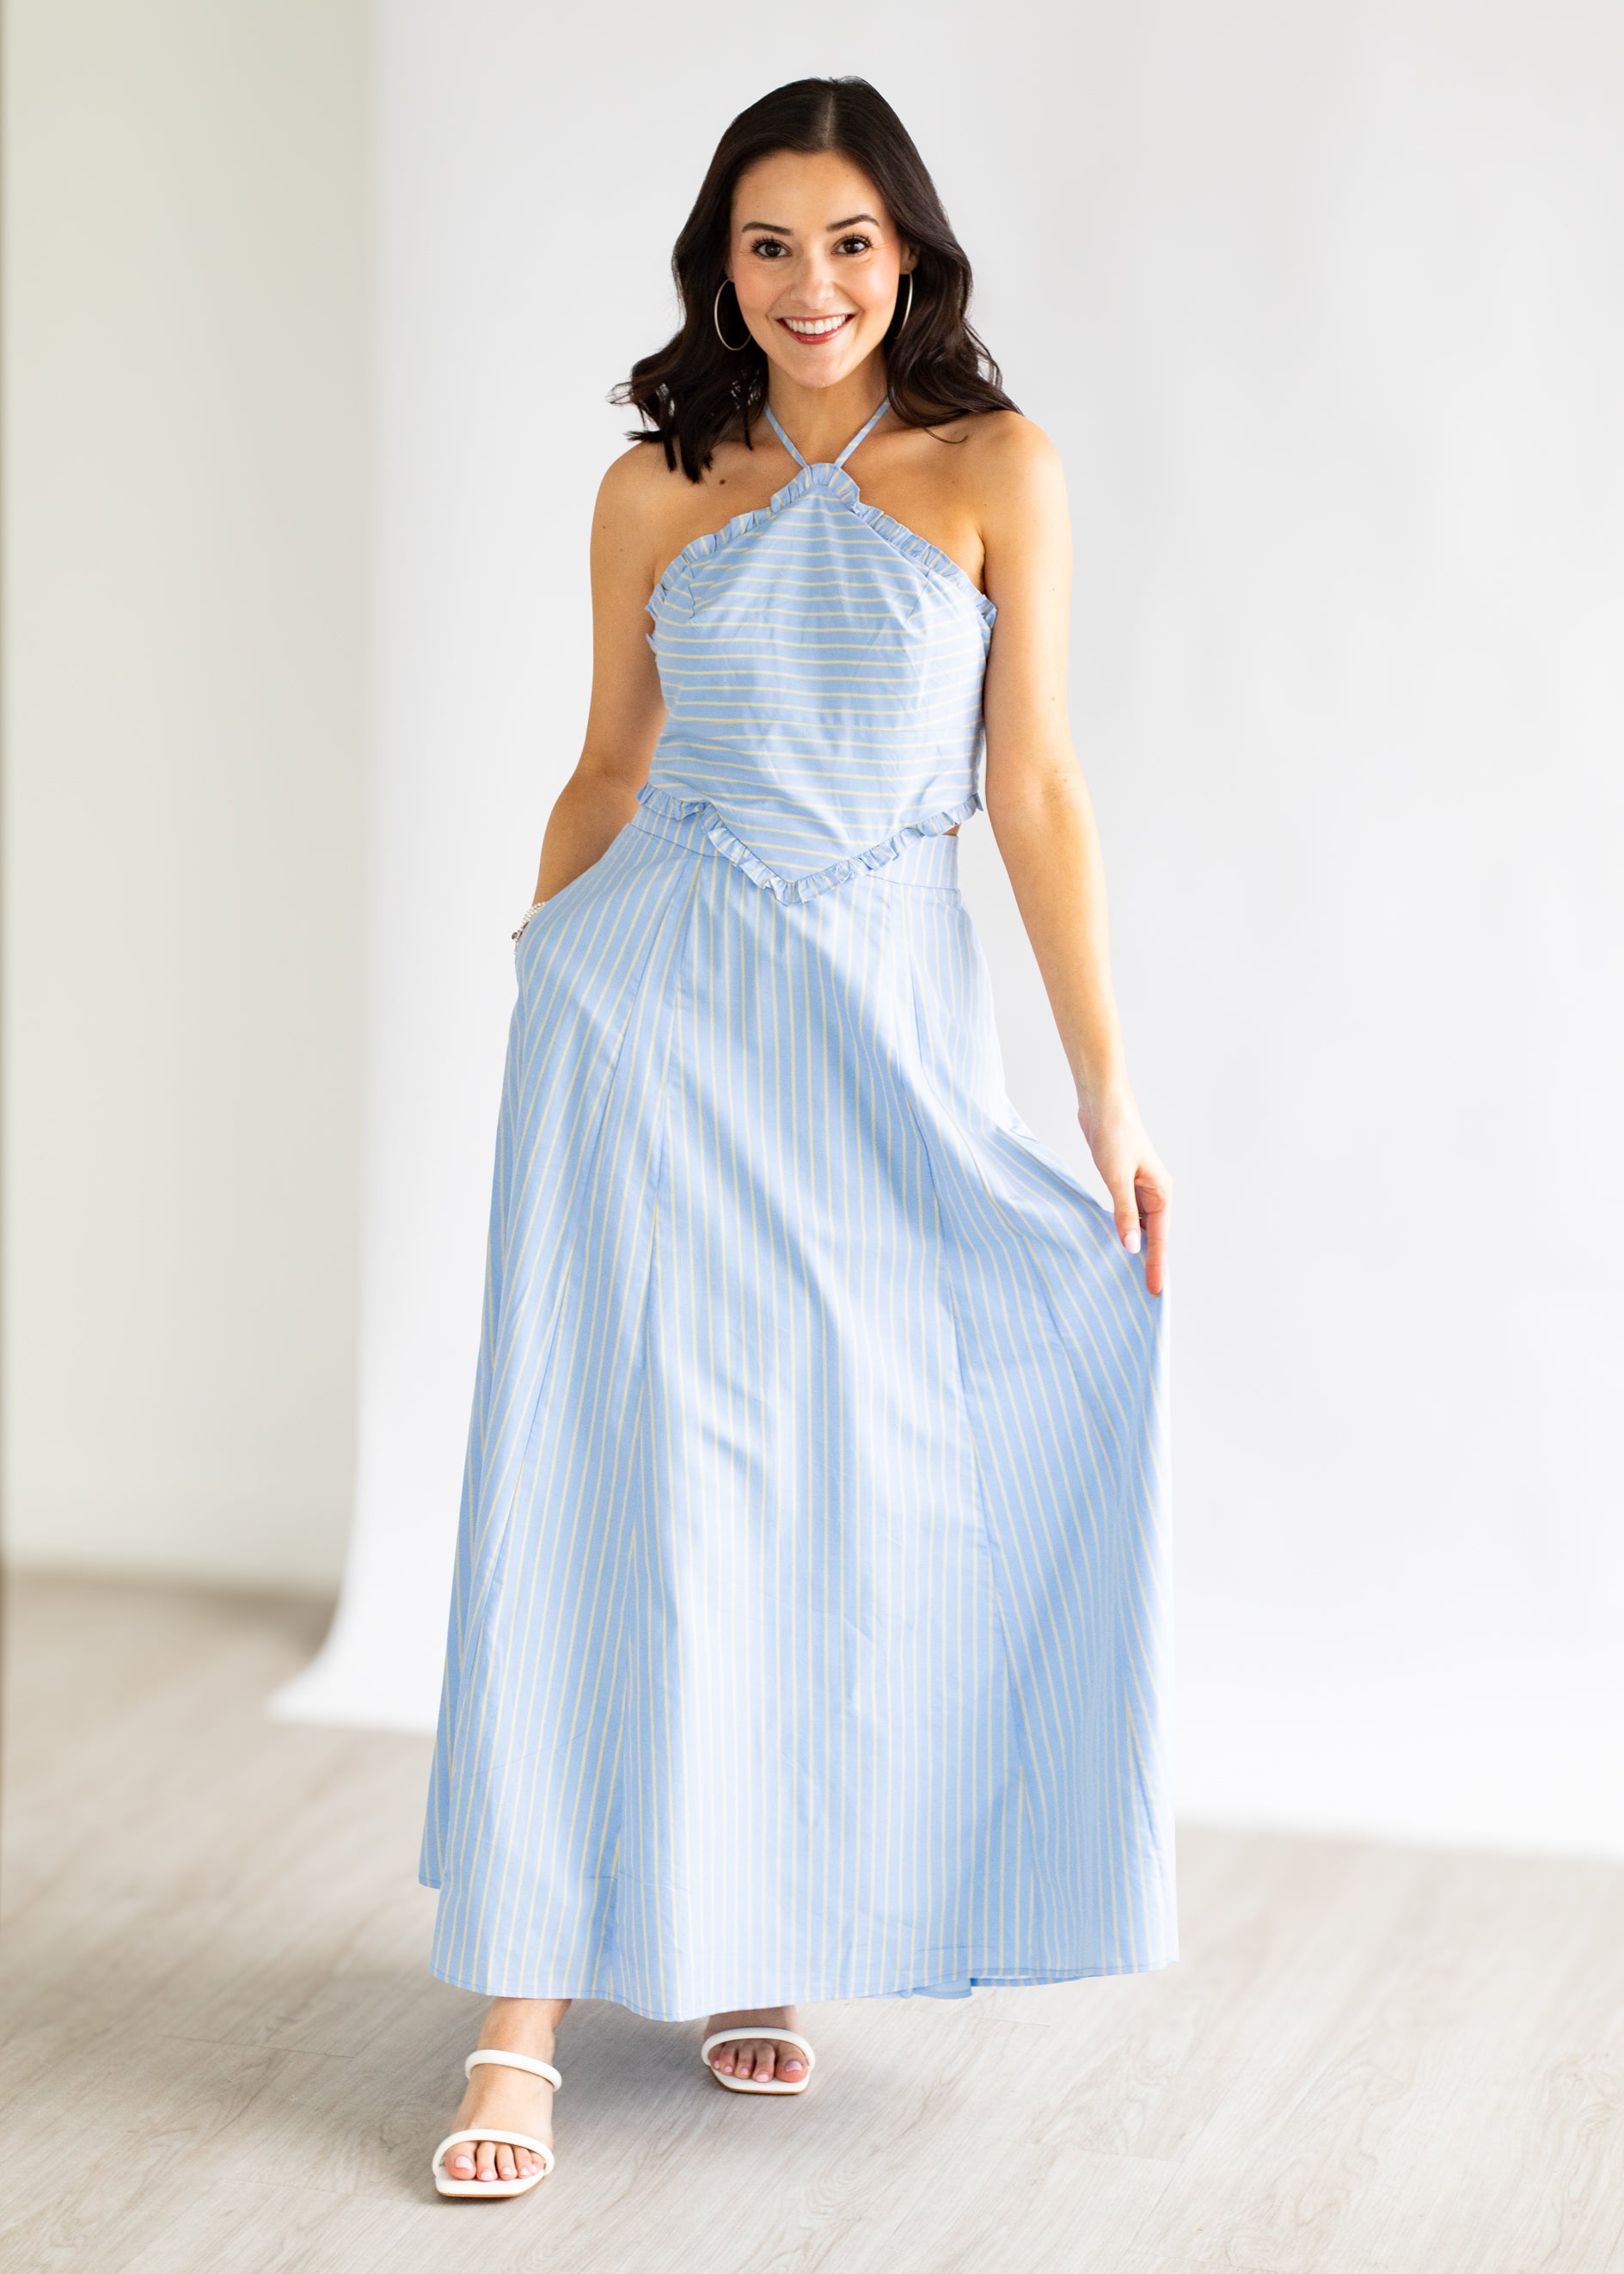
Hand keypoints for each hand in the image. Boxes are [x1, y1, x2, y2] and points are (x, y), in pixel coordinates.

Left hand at [1077, 1089, 1171, 1296]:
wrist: (1102, 1103)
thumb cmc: (1115, 1133)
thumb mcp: (1116, 1176)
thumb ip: (1123, 1213)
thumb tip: (1130, 1246)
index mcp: (1161, 1192)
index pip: (1159, 1239)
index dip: (1156, 1266)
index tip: (1155, 1292)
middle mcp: (1153, 1193)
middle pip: (1153, 1237)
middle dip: (1148, 1263)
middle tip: (1143, 1293)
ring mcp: (1138, 1188)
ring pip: (1138, 1226)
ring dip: (1133, 1247)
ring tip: (1125, 1276)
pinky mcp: (1121, 1182)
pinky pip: (1125, 1214)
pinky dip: (1120, 1230)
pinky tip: (1111, 1243)